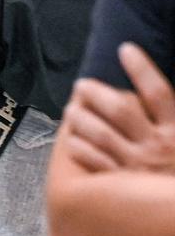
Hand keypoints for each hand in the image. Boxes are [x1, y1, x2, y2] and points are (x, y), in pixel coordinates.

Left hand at [63, 43, 174, 173]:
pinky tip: (72, 139)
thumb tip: (146, 94)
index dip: (143, 69)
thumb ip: (167, 114)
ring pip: (100, 134)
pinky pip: (93, 161)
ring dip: (81, 117)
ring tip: (70, 109)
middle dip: (97, 93)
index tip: (126, 49)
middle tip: (82, 84)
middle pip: (121, 110)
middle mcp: (158, 147)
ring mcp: (137, 167)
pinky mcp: (120, 186)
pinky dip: (79, 147)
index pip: (160, 93)